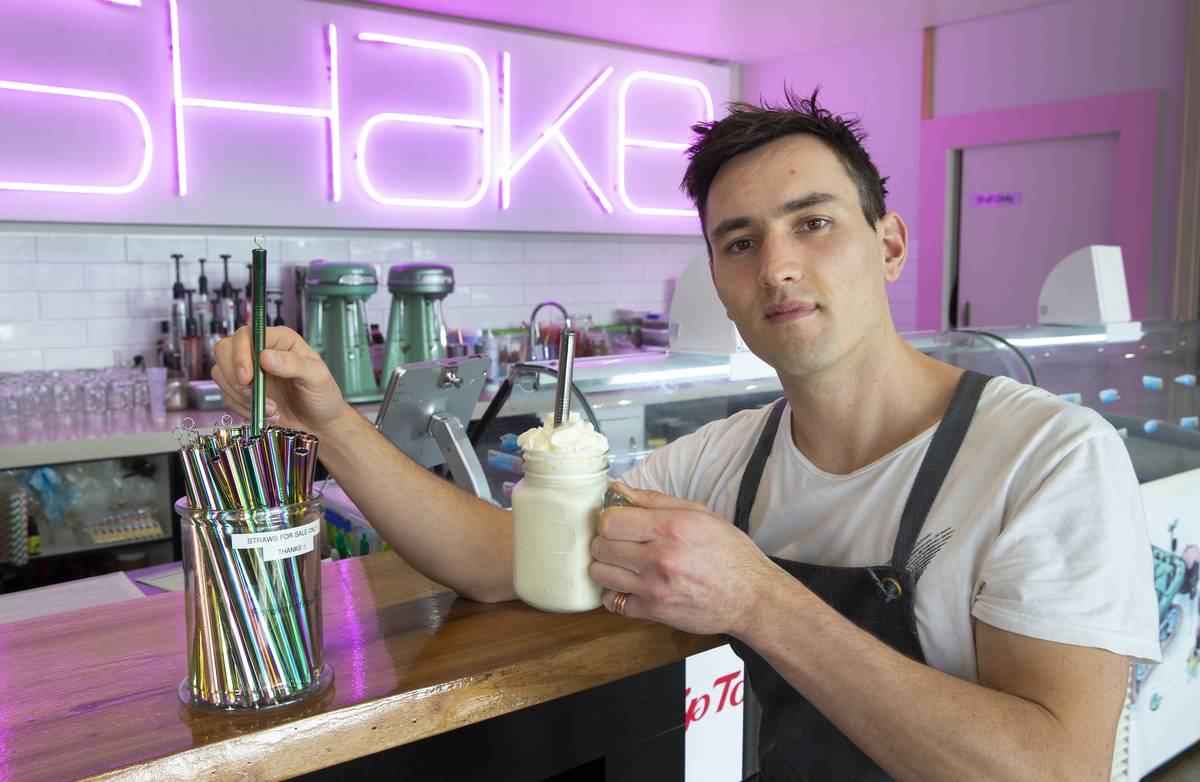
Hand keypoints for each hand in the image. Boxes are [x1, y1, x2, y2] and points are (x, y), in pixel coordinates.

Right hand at [211, 326, 348, 435]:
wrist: (319, 424)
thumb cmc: (323, 396)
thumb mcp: (316, 377)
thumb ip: (293, 364)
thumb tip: (265, 356)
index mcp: (279, 340)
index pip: (246, 335)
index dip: (240, 354)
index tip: (247, 378)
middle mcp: (260, 352)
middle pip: (225, 350)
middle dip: (234, 376)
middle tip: (253, 394)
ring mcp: (249, 372)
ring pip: (221, 374)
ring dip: (242, 396)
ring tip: (271, 408)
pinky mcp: (243, 392)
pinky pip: (227, 397)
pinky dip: (244, 409)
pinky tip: (267, 414)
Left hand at [589, 483, 782, 635]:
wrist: (750, 597)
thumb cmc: (729, 552)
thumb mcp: (699, 514)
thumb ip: (654, 500)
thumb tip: (618, 489)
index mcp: (670, 527)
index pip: (610, 520)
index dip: (609, 519)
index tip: (619, 522)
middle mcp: (659, 557)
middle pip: (600, 546)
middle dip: (606, 541)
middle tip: (621, 542)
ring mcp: (654, 588)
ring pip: (600, 573)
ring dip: (607, 566)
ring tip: (623, 563)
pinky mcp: (654, 612)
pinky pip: (612, 602)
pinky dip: (615, 593)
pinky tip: (629, 585)